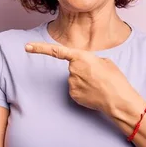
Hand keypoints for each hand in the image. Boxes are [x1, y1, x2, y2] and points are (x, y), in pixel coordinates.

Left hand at [25, 42, 140, 115]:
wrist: (118, 100)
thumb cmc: (115, 79)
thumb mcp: (105, 61)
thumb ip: (89, 60)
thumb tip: (84, 66)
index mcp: (81, 57)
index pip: (56, 51)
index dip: (40, 48)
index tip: (27, 46)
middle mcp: (72, 70)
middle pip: (72, 67)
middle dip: (83, 70)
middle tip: (98, 76)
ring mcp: (71, 84)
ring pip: (74, 79)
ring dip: (84, 80)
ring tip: (98, 85)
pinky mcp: (72, 95)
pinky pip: (75, 89)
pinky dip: (83, 90)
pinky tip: (94, 93)